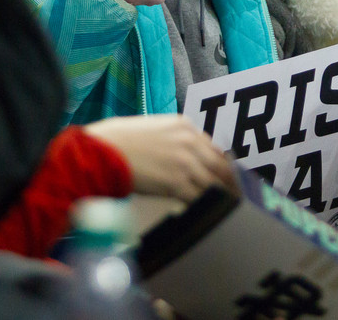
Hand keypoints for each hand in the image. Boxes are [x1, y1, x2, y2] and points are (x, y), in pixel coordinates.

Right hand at [84, 115, 236, 201]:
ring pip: (213, 184)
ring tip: (224, 208)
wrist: (102, 150)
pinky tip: (205, 212)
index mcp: (184, 126)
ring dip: (219, 197)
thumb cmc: (120, 140)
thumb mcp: (154, 128)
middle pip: (221, 166)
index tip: (227, 177)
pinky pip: (199, 197)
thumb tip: (187, 157)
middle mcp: (189, 141)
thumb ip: (175, 139)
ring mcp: (185, 162)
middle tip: (234, 196)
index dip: (223, 165)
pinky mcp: (177, 182)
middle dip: (229, 183)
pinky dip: (204, 206)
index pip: (215, 148)